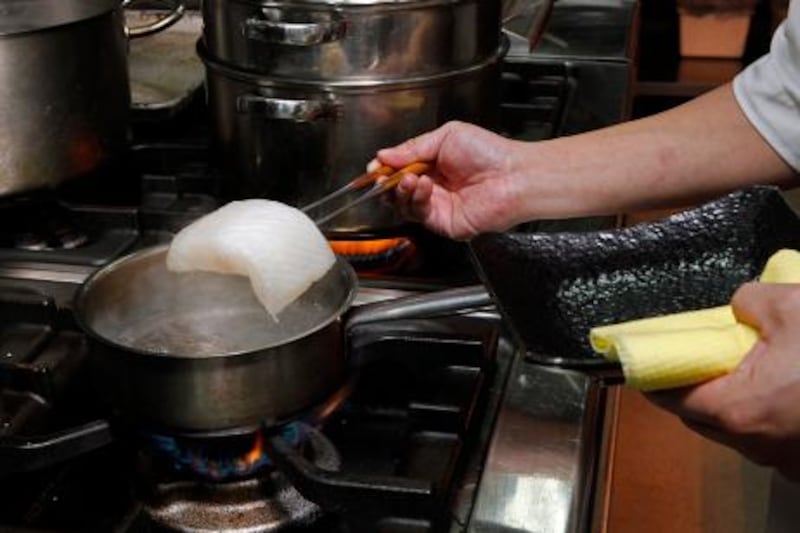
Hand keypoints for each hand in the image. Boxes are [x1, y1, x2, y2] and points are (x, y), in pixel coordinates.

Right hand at [374, 121, 524, 239]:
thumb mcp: (447, 136)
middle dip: (386, 182)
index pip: (400, 169)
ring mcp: (438, 206)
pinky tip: (423, 185)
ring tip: (408, 177)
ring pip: (403, 205)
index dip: (385, 168)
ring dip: (400, 191)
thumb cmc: (490, 152)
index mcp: (434, 165)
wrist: (513, 175)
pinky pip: (419, 215)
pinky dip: (415, 200)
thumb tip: (385, 155)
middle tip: (383, 175)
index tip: (376, 165)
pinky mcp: (443, 223)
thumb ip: (413, 147)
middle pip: (396, 190)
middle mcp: (434, 187)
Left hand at [646, 282, 799, 479]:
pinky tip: (786, 389)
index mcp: (737, 410)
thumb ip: (748, 301)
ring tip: (749, 367)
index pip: (669, 399)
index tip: (648, 360)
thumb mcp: (792, 306)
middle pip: (700, 419)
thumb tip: (740, 307)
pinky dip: (767, 416)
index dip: (655, 376)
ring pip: (738, 431)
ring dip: (733, 403)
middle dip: (694, 389)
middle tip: (701, 357)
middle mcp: (755, 445)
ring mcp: (785, 462)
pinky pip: (772, 439)